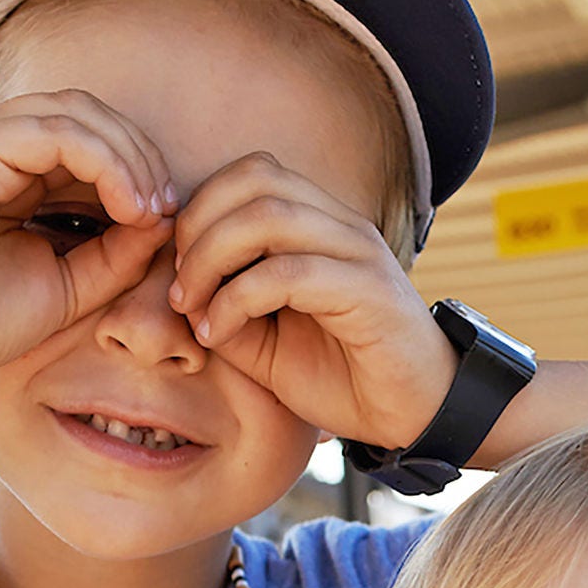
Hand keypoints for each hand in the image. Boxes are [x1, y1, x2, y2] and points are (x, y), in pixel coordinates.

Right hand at [0, 89, 179, 384]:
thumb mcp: (70, 283)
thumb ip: (117, 250)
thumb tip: (165, 217)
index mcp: (10, 170)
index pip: (87, 135)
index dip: (137, 166)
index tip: (166, 218)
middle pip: (86, 112)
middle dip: (139, 153)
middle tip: (167, 208)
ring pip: (74, 112)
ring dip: (128, 156)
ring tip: (151, 209)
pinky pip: (55, 132)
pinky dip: (105, 162)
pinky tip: (129, 206)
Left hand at [166, 152, 456, 446]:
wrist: (412, 414)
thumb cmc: (342, 377)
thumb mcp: (263, 344)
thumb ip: (223, 307)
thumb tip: (177, 291)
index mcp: (321, 224)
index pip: (251, 173)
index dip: (200, 209)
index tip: (175, 269)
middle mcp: (341, 225)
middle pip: (255, 180)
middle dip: (197, 228)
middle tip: (177, 289)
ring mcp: (358, 253)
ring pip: (268, 216)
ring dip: (211, 259)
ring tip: (192, 309)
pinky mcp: (368, 291)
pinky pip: (288, 273)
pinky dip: (237, 298)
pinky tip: (220, 332)